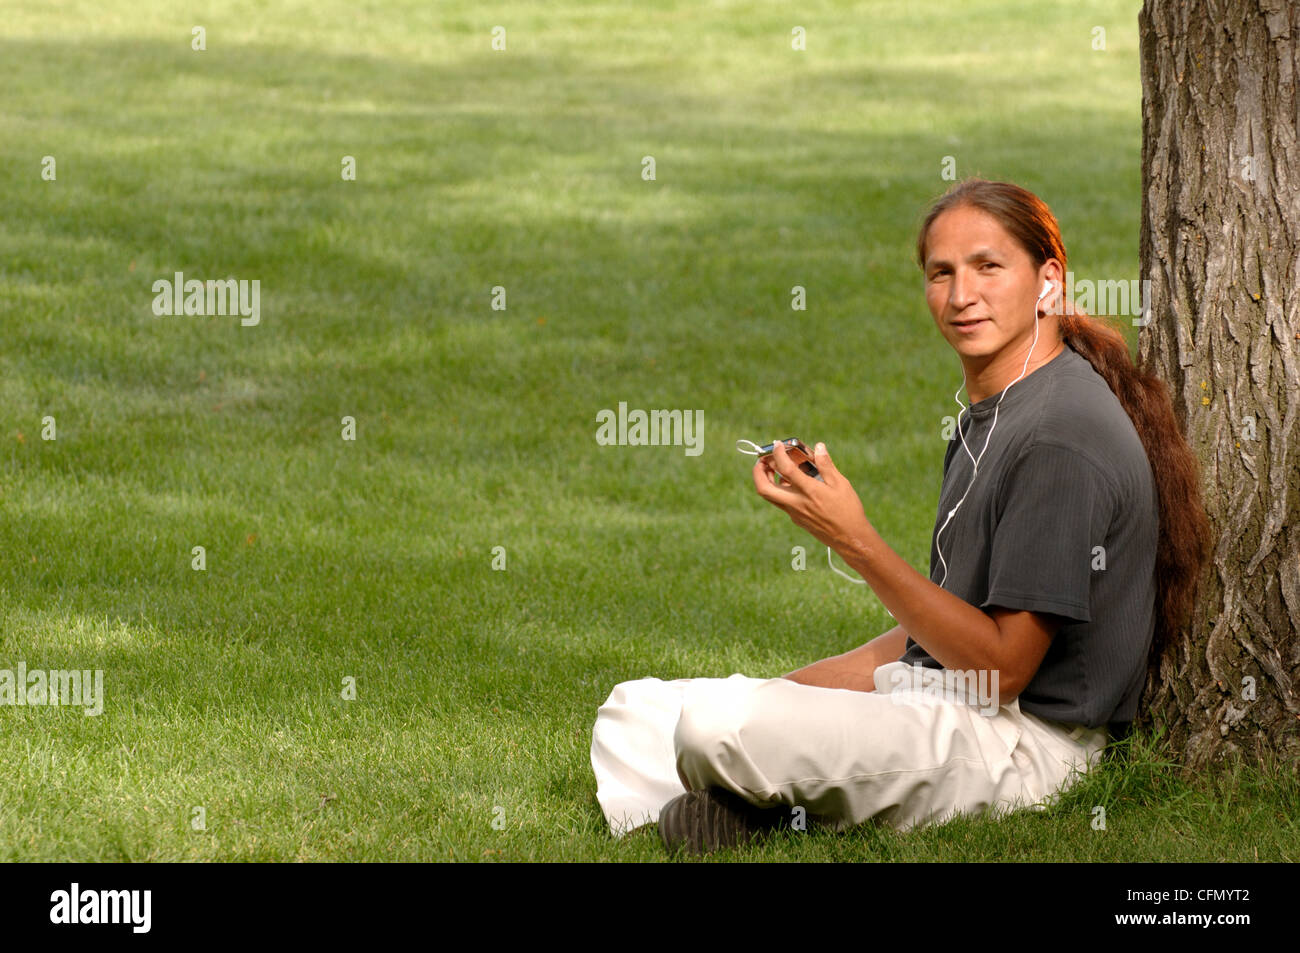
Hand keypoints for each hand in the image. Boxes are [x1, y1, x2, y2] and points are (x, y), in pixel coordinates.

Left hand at [751, 440, 873, 551]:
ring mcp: (794, 513)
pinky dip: (779, 489)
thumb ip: (826, 465)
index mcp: (809, 491)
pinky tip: (791, 482)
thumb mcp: (841, 484)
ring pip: (770, 496)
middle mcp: (796, 503)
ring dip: (766, 480)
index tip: (777, 444)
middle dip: (758, 472)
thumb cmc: (848, 510)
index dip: (778, 454)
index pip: (785, 469)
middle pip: (764, 488)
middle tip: (762, 459)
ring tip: (774, 467)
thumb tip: (819, 447)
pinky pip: (781, 502)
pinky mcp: (796, 519)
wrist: (850, 538)